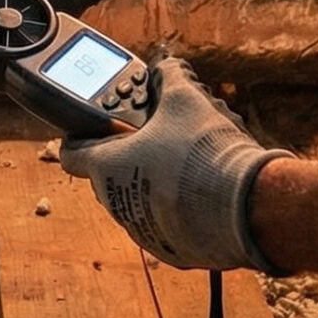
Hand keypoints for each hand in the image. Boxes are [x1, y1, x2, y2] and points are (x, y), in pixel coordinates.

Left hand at [59, 59, 293, 272]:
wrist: (245, 204)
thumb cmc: (205, 150)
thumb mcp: (186, 99)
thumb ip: (169, 77)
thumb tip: (166, 67)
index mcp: (107, 167)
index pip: (72, 152)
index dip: (80, 134)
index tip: (94, 127)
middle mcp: (116, 203)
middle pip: (108, 174)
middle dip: (127, 155)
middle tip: (154, 138)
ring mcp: (141, 230)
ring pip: (136, 201)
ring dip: (152, 184)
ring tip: (184, 164)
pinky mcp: (169, 250)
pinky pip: (164, 225)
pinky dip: (176, 211)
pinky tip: (201, 193)